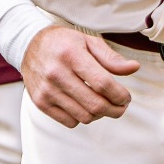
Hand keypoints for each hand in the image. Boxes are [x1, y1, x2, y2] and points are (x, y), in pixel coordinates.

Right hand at [21, 26, 139, 127]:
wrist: (29, 45)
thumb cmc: (63, 43)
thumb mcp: (88, 42)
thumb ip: (111, 58)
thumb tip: (134, 68)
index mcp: (71, 55)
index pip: (103, 83)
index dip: (120, 95)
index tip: (126, 97)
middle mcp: (57, 74)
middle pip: (95, 104)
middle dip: (115, 109)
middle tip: (121, 106)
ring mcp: (47, 91)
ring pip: (84, 116)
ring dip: (100, 115)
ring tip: (104, 105)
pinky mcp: (40, 103)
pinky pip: (70, 122)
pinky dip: (82, 118)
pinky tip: (84, 106)